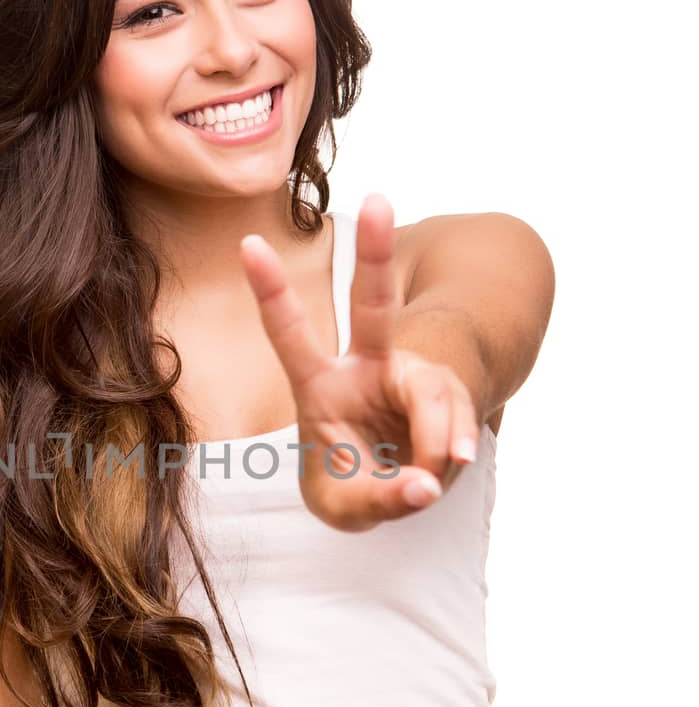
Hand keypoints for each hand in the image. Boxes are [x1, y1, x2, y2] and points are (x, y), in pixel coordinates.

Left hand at [240, 194, 479, 532]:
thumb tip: (427, 484)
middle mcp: (366, 367)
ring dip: (437, 444)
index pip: (290, 337)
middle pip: (372, 305)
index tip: (248, 243)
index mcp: (319, 387)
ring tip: (430, 482)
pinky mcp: (449, 396)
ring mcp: (411, 376)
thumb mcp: (345, 508)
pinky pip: (458, 421)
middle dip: (375, 253)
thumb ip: (377, 500)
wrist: (400, 484)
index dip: (271, 292)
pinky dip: (453, 455)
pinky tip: (445, 471)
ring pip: (432, 393)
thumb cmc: (353, 484)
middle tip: (379, 198)